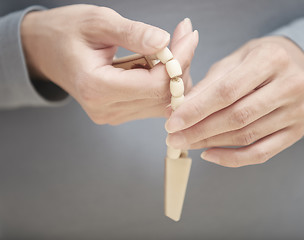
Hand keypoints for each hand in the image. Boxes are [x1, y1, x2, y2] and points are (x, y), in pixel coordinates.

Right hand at [21, 5, 197, 124]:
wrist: (45, 50)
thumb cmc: (65, 33)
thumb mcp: (97, 22)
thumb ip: (132, 33)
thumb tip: (164, 42)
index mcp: (97, 88)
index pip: (155, 85)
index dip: (178, 60)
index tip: (188, 35)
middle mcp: (106, 109)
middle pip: (163, 97)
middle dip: (181, 65)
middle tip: (184, 35)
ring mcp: (113, 114)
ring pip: (163, 102)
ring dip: (174, 74)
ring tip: (171, 45)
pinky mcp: (119, 111)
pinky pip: (153, 102)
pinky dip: (163, 81)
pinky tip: (159, 60)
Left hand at [166, 36, 303, 166]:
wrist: (299, 66)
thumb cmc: (260, 60)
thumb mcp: (234, 60)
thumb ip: (208, 84)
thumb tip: (179, 109)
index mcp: (272, 58)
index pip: (227, 91)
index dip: (197, 109)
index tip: (173, 122)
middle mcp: (290, 86)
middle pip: (237, 117)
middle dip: (200, 130)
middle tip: (174, 138)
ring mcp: (297, 112)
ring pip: (246, 136)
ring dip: (211, 143)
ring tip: (186, 143)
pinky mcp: (297, 132)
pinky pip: (261, 154)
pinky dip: (232, 158)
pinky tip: (209, 154)